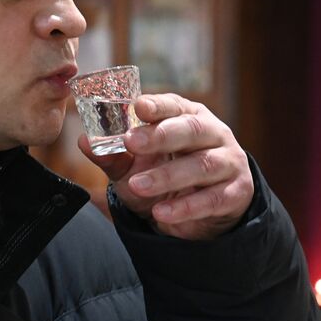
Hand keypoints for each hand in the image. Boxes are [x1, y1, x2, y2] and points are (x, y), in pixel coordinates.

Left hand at [78, 94, 254, 239]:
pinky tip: (162, 213)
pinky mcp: (236, 192)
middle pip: (193, 129)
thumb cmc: (166, 179)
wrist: (198, 216)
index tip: (137, 107)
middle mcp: (214, 134)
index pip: (175, 105)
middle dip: (162, 135)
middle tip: (132, 142)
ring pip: (202, 165)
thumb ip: (113, 156)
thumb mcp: (135, 168)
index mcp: (188, 117)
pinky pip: (213, 199)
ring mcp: (228, 162)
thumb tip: (85, 140)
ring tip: (139, 185)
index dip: (157, 105)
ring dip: (168, 176)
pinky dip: (186, 207)